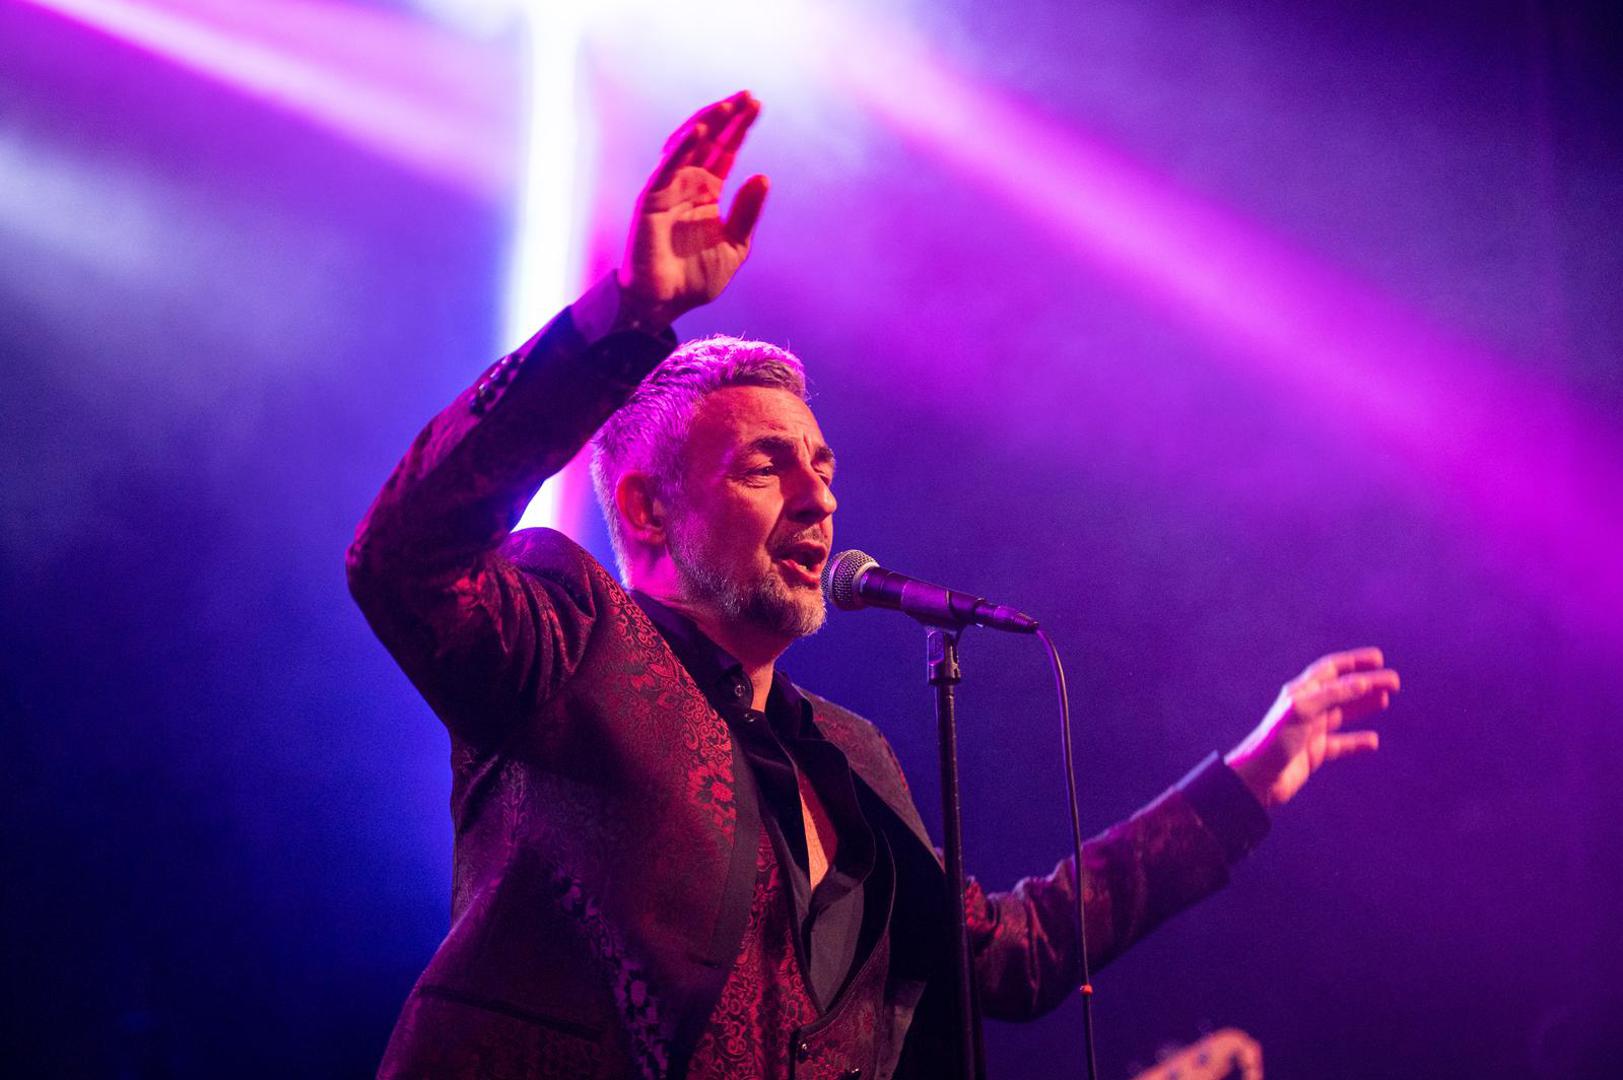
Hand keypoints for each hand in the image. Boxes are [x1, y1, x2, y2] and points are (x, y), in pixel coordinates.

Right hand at [619, 91, 769, 325]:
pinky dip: (681, 148)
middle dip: (727, 117)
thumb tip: (763, 176)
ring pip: (688, 145)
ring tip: (728, 107)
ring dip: (707, 123)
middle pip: (709, 140)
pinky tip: (700, 132)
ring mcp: (669, 188)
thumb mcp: (735, 245)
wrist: (664, 303)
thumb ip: (747, 213)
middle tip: (748, 96)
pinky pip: (667, 168)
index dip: (740, 127)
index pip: (726, 150)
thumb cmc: (696, 277)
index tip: (757, 104)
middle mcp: (688, 183)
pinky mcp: (652, 199)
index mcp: (708, 191)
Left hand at [1224, 647, 1399, 808]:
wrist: (1256, 780)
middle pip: (1342, 690)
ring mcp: (1310, 730)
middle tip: (1394, 682)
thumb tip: (1363, 681)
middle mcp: (1306, 708)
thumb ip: (1332, 695)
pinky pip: (1341, 744)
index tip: (1378, 658)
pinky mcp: (1313, 752)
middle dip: (1367, 683)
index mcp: (1300, 693)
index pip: (1331, 670)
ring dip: (1364, 706)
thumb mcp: (1302, 712)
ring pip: (1343, 714)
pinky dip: (1358, 742)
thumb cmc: (1272, 742)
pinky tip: (1373, 742)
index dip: (1354, 662)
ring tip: (1385, 700)